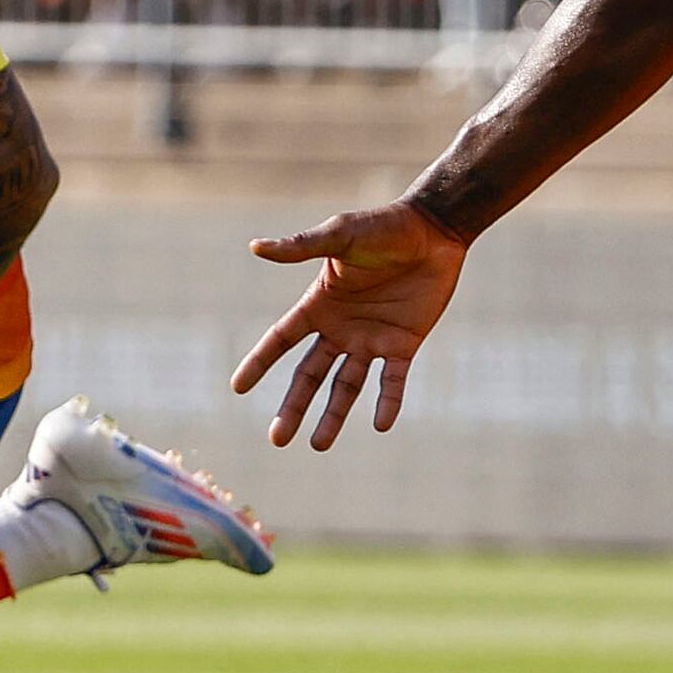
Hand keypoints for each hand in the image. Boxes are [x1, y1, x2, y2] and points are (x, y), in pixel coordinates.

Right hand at [236, 200, 473, 447]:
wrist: (434, 230)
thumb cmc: (384, 227)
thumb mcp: (341, 236)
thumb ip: (302, 247)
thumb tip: (256, 247)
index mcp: (319, 304)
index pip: (280, 340)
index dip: (259, 363)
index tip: (238, 388)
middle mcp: (341, 328)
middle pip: (309, 375)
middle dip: (293, 406)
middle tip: (277, 439)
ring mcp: (372, 339)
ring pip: (346, 386)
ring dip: (333, 415)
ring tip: (318, 445)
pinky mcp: (404, 344)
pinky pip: (393, 380)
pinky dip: (388, 401)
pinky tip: (381, 424)